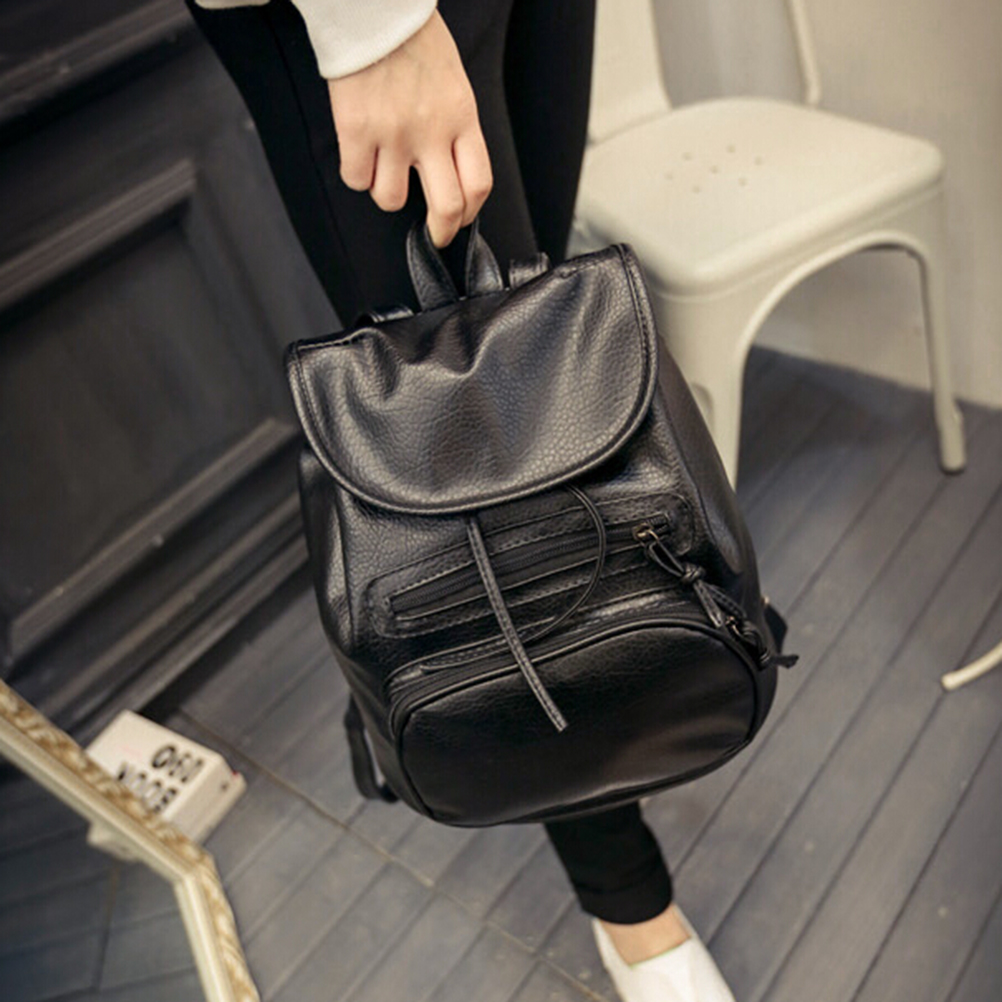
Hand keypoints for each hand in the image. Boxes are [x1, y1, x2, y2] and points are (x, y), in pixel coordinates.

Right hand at [327, 11, 492, 246]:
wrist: (373, 11)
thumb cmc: (413, 43)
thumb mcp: (453, 85)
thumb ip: (454, 129)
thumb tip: (450, 175)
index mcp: (461, 118)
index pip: (478, 185)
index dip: (469, 213)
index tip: (460, 220)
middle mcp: (431, 131)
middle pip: (446, 207)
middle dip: (440, 232)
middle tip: (433, 237)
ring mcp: (392, 133)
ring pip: (391, 200)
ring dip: (387, 193)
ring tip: (384, 168)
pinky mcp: (356, 130)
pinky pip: (356, 180)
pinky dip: (357, 174)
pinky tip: (360, 152)